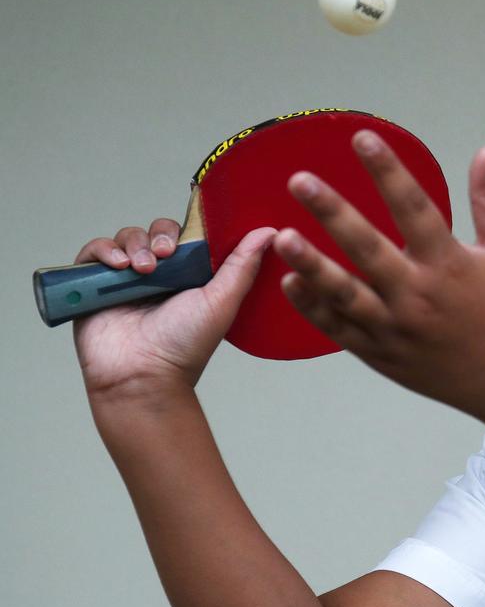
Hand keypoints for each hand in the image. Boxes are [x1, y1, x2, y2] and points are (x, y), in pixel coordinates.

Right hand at [72, 221, 276, 403]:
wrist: (142, 376)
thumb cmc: (185, 345)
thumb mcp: (222, 301)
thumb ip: (243, 265)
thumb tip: (269, 231)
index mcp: (189, 276)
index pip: (186, 236)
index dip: (186, 231)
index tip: (188, 241)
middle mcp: (158, 275)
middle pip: (154, 232)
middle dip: (158, 236)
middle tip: (164, 255)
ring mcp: (126, 280)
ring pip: (127, 238)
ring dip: (135, 245)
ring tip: (143, 270)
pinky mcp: (94, 287)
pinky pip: (93, 252)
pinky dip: (103, 251)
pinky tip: (119, 266)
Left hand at [274, 130, 484, 415]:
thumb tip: (481, 153)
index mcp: (450, 264)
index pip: (414, 208)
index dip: (388, 171)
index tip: (362, 139)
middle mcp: (419, 294)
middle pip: (368, 248)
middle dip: (332, 212)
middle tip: (299, 181)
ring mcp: (396, 327)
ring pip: (344, 293)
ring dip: (311, 264)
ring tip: (281, 237)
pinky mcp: (381, 353)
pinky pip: (339, 329)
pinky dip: (312, 307)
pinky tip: (289, 282)